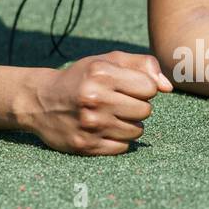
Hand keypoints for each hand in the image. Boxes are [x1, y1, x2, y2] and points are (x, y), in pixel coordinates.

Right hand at [24, 51, 172, 154]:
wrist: (40, 100)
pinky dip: (117, 139)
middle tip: (116, 101)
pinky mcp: (86, 146)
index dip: (142, 87)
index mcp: (100, 74)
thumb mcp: (107, 61)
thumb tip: (168, 88)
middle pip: (145, 111)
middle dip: (135, 106)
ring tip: (108, 114)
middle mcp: (94, 99)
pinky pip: (123, 147)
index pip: (149, 88)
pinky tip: (101, 128)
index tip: (126, 86)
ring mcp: (90, 125)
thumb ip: (142, 65)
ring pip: (136, 131)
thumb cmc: (81, 78)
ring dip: (127, 123)